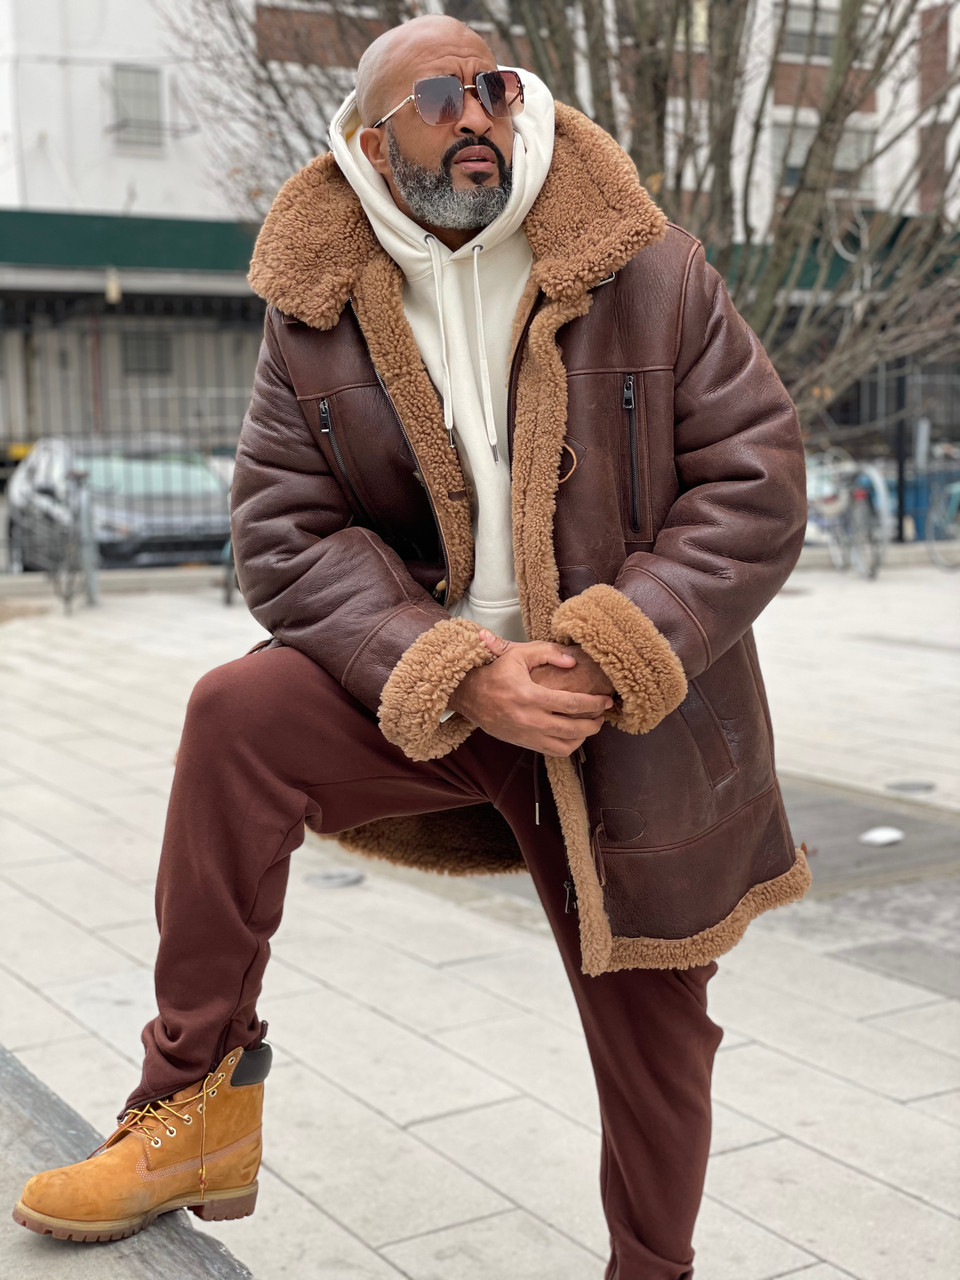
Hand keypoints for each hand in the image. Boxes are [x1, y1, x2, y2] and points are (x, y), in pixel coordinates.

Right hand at [447, 630, 613, 756]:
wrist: (468, 694)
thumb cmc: (494, 671)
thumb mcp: (518, 653)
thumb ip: (548, 653)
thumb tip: (573, 662)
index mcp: (529, 696)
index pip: (571, 704)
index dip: (594, 703)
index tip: (606, 700)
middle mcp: (529, 719)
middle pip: (573, 728)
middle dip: (594, 722)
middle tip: (604, 713)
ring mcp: (525, 734)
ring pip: (564, 746)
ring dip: (583, 737)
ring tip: (591, 724)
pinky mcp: (522, 742)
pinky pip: (552, 751)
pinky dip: (568, 745)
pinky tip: (574, 733)